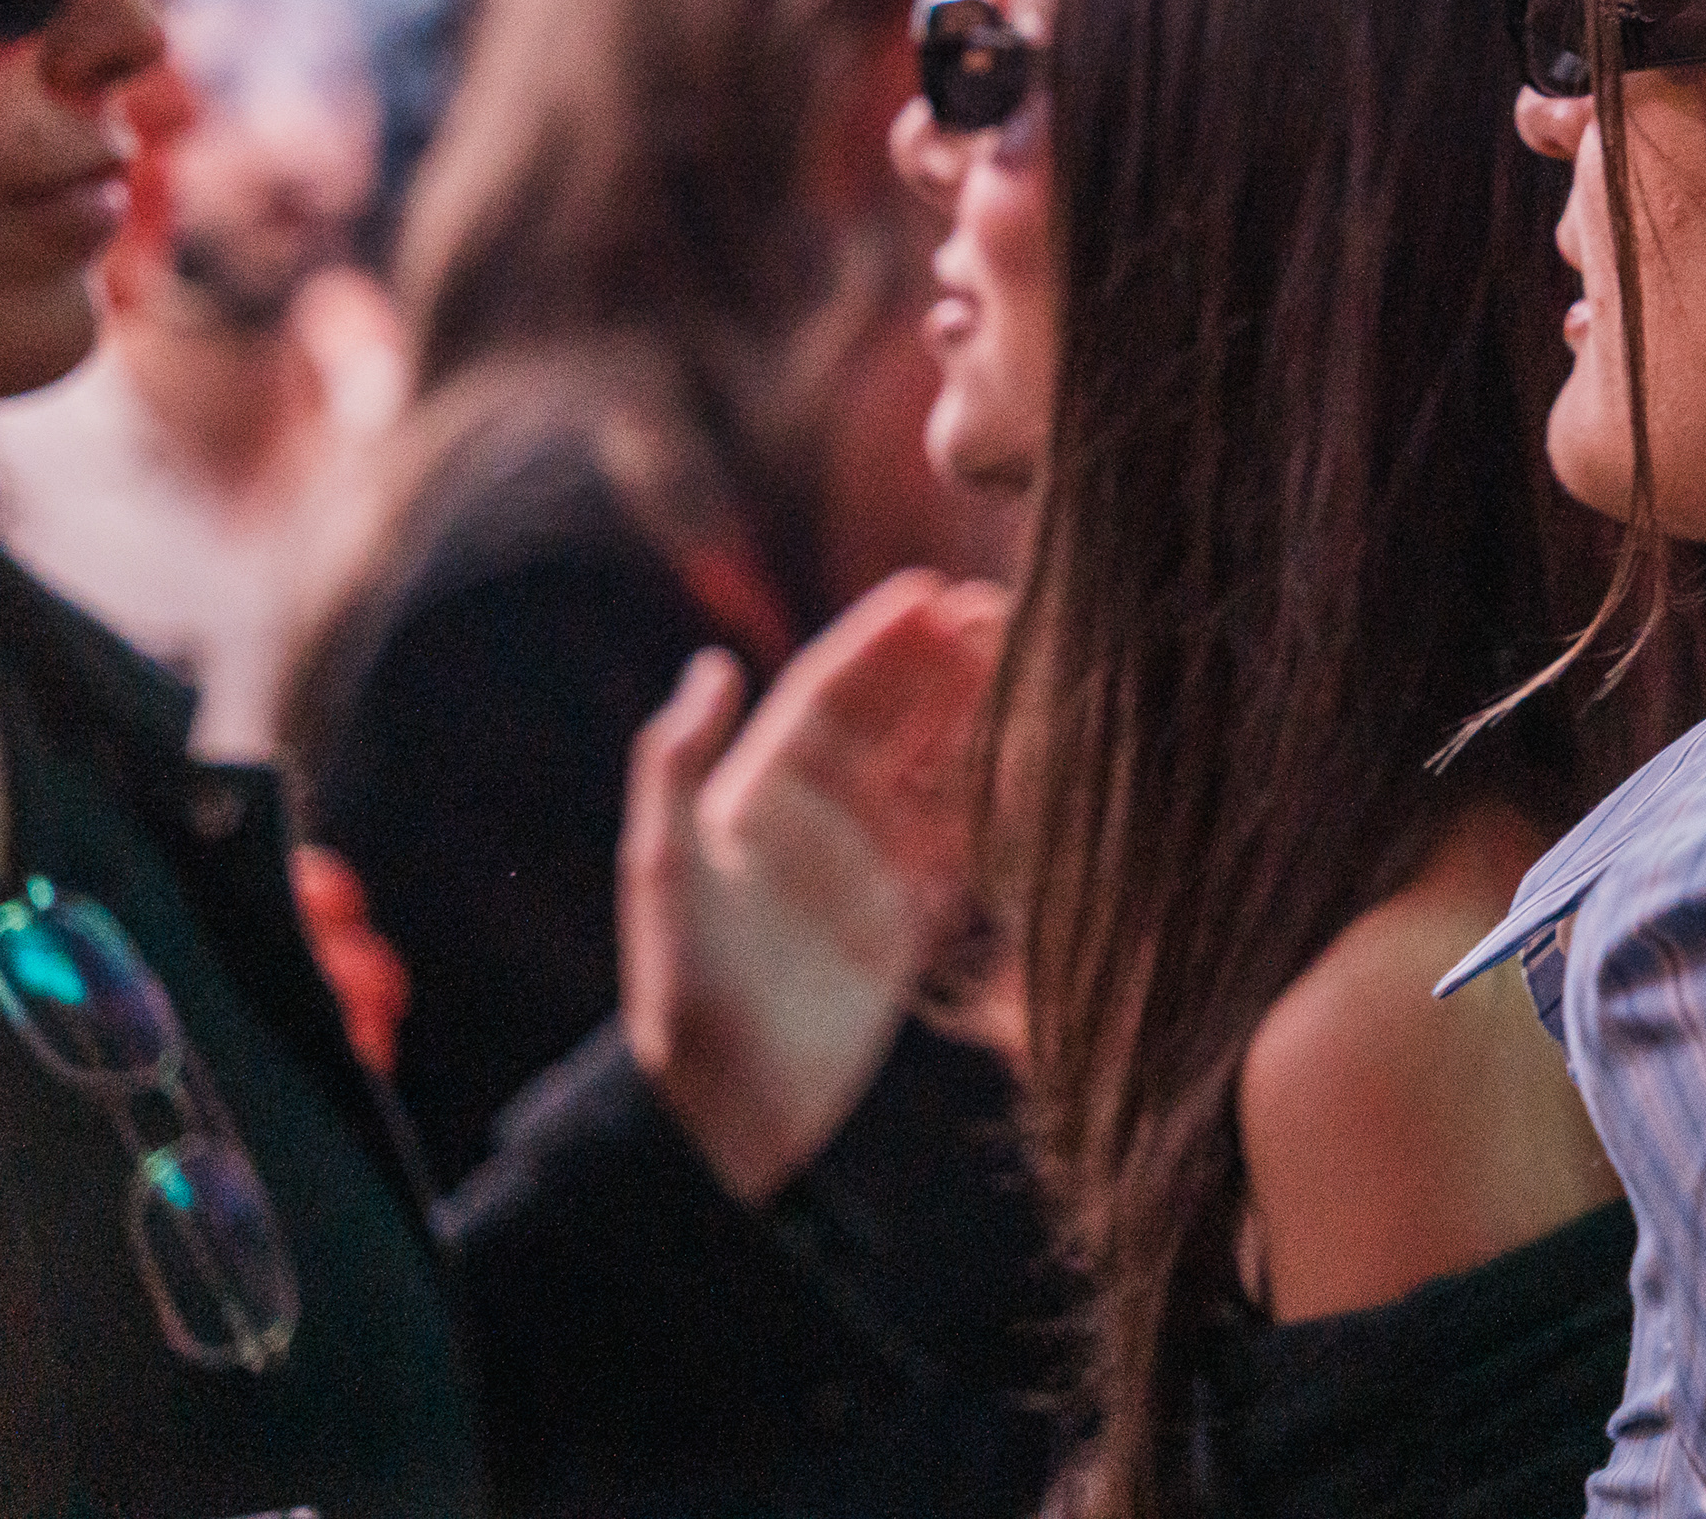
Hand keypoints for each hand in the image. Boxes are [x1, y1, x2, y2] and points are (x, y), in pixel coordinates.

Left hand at [618, 568, 1007, 1204]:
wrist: (727, 1113)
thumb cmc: (685, 991)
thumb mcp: (666, 871)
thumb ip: (679, 768)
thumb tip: (713, 664)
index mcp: (758, 792)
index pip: (829, 694)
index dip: (879, 642)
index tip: (933, 593)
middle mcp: (817, 817)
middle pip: (893, 717)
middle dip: (944, 663)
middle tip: (1008, 611)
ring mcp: (865, 865)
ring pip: (935, 768)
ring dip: (980, 719)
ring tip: (1039, 670)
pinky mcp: (904, 917)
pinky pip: (961, 840)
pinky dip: (997, 801)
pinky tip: (1039, 764)